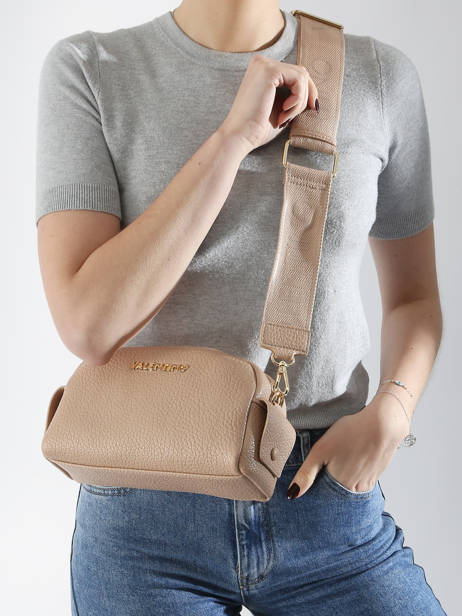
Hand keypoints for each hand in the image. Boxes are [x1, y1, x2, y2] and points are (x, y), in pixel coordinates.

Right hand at [219, 54, 318, 154]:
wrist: (240, 137)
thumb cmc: (257, 129)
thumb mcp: (280, 108)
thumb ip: (293, 96)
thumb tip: (314, 93)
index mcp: (262, 71)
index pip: (295, 74)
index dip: (307, 92)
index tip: (311, 109)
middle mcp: (262, 63)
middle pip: (301, 72)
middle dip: (306, 96)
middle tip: (294, 117)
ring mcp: (264, 64)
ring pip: (302, 76)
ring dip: (299, 102)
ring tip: (285, 117)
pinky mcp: (269, 70)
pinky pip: (298, 80)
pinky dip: (297, 99)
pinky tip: (284, 111)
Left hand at [287, 396, 410, 498]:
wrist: (384, 424)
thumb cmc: (351, 433)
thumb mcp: (321, 451)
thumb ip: (306, 474)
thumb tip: (293, 495)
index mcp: (339, 487)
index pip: (321, 494)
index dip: (315, 483)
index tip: (315, 471)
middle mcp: (355, 491)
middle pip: (335, 490)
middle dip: (328, 480)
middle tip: (330, 458)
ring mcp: (367, 484)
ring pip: (347, 485)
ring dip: (342, 476)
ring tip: (342, 455)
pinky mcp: (376, 475)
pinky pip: (359, 478)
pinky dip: (353, 471)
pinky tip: (352, 456)